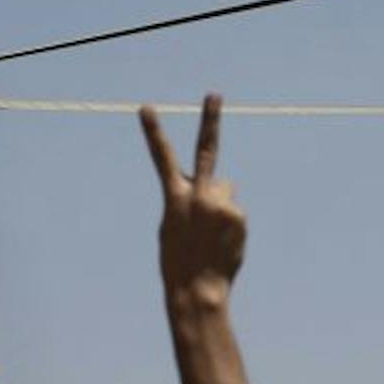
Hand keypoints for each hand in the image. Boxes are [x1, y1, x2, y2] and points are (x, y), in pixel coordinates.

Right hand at [141, 94, 245, 311]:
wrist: (197, 289)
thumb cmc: (178, 259)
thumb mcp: (174, 225)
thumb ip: (192, 198)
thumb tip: (223, 183)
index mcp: (173, 197)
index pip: (161, 158)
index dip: (153, 132)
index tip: (145, 107)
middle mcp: (198, 195)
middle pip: (206, 150)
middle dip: (210, 119)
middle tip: (214, 94)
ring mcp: (221, 204)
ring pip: (224, 190)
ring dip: (219, 205)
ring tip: (209, 234)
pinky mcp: (238, 215)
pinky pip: (233, 209)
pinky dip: (229, 222)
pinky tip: (221, 242)